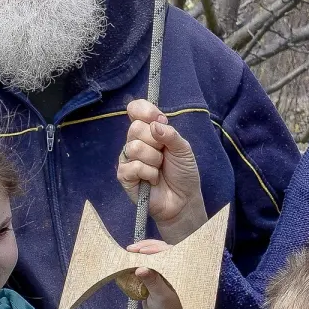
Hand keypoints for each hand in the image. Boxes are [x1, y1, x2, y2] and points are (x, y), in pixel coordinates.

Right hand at [118, 100, 207, 242]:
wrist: (184, 199)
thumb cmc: (183, 173)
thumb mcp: (183, 149)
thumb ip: (171, 134)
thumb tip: (154, 124)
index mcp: (149, 131)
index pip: (136, 109)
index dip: (145, 110)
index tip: (159, 119)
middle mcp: (136, 141)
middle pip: (135, 128)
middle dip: (156, 142)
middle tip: (164, 155)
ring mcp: (128, 158)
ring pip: (134, 147)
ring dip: (153, 160)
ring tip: (159, 169)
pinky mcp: (124, 176)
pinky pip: (132, 166)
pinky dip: (148, 173)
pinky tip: (153, 179)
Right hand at [128, 239, 185, 308]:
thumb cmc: (167, 308)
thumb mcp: (160, 296)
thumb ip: (152, 282)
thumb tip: (140, 268)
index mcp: (178, 269)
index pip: (168, 253)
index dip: (155, 249)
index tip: (141, 251)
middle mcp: (170, 265)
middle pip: (158, 249)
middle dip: (144, 247)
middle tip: (130, 249)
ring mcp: (160, 268)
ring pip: (150, 254)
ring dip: (138, 252)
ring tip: (128, 252)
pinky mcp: (151, 272)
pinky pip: (143, 262)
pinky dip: (135, 260)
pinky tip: (127, 259)